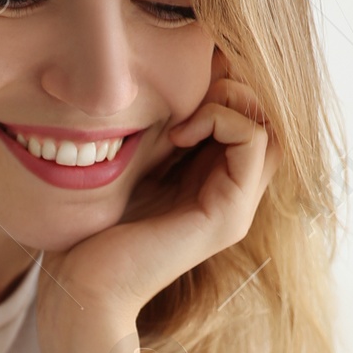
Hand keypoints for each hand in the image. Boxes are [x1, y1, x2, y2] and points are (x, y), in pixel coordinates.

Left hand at [39, 63, 276, 331]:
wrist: (82, 285)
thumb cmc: (94, 226)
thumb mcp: (134, 159)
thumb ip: (162, 127)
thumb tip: (178, 67)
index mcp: (213, 180)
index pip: (249, 113)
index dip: (226, 82)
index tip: (180, 83)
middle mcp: (233, 193)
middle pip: (269, 116)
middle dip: (235, 85)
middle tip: (188, 93)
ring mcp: (236, 207)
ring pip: (271, 124)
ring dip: (230, 100)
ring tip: (184, 117)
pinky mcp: (229, 216)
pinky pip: (255, 140)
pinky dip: (222, 120)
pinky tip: (181, 134)